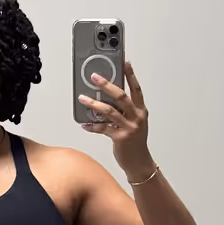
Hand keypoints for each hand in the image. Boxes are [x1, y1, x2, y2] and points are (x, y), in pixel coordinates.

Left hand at [78, 61, 152, 178]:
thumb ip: (126, 111)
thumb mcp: (135, 123)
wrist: (139, 162)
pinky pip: (102, 129)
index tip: (125, 62)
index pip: (136, 89)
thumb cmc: (135, 142)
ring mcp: (129, 128)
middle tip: (95, 77)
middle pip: (121, 96)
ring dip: (94, 104)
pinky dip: (92, 126)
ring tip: (82, 98)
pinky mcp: (120, 138)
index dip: (130, 75)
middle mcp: (137, 117)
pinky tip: (84, 124)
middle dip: (107, 85)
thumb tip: (107, 98)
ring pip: (109, 111)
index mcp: (141, 111)